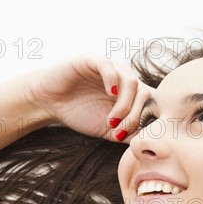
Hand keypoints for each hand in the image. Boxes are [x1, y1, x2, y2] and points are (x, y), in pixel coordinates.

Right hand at [28, 54, 153, 142]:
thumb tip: (151, 143)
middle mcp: (124, 78)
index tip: (136, 137)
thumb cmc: (80, 115)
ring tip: (111, 121)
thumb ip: (130, 134)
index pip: (153, 101)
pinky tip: (110, 95)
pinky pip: (109, 66)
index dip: (149, 119)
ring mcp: (110, 67)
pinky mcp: (92, 60)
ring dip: (124, 106)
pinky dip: (113, 81)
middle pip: (145, 93)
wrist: (49, 103)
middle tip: (120, 131)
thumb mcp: (110, 131)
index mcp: (132, 93)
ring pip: (131, 81)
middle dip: (136, 116)